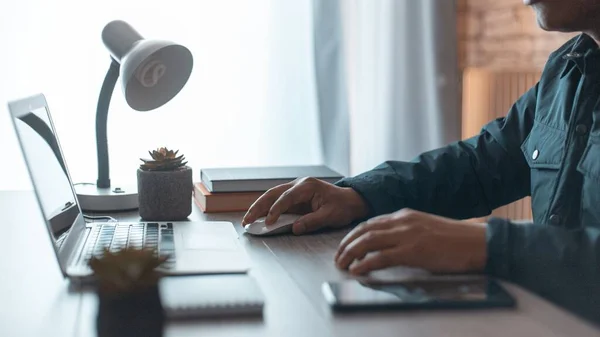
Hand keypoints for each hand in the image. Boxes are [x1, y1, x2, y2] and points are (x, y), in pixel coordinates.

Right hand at [242, 177, 369, 234]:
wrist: (349, 200)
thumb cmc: (342, 206)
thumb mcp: (330, 216)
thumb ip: (312, 221)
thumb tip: (295, 228)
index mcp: (307, 186)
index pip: (287, 197)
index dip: (276, 210)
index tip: (269, 222)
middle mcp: (298, 184)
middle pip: (272, 193)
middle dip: (258, 207)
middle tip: (248, 220)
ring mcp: (294, 189)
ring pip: (271, 196)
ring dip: (258, 207)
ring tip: (247, 220)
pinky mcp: (293, 197)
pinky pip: (276, 201)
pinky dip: (266, 209)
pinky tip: (257, 218)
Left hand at [335, 208, 486, 274]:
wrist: (477, 242)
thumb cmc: (455, 239)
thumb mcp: (425, 228)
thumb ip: (406, 232)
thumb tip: (388, 244)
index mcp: (405, 214)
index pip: (371, 222)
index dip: (353, 234)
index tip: (344, 245)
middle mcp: (403, 221)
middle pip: (364, 230)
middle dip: (346, 244)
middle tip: (338, 257)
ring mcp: (408, 235)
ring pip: (368, 241)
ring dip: (351, 253)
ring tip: (342, 264)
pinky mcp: (413, 251)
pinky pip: (381, 257)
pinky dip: (365, 263)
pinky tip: (357, 270)